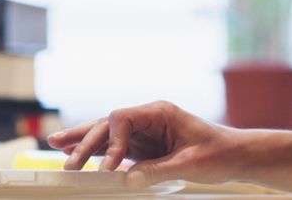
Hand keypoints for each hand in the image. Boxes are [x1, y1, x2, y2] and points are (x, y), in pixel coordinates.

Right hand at [46, 101, 242, 188]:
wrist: (236, 155)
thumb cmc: (218, 153)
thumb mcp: (190, 164)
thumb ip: (157, 170)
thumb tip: (126, 179)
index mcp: (160, 112)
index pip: (122, 118)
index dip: (111, 141)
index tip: (108, 166)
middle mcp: (149, 118)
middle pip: (109, 124)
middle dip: (85, 140)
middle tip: (65, 159)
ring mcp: (145, 131)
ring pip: (107, 133)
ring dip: (83, 141)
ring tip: (55, 146)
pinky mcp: (145, 146)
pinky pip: (115, 148)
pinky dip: (96, 152)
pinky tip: (77, 154)